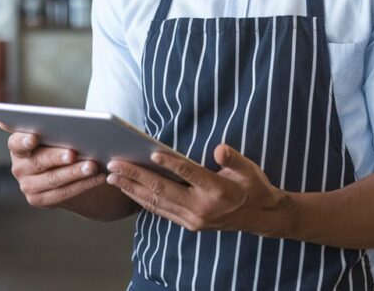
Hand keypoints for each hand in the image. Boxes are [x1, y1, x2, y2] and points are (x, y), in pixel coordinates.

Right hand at [0, 121, 106, 208]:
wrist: (65, 173)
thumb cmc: (59, 145)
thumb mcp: (54, 136)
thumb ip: (55, 130)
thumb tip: (74, 125)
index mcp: (17, 147)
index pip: (16, 142)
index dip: (24, 140)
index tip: (33, 138)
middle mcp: (19, 167)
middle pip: (38, 161)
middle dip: (57, 157)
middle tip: (73, 154)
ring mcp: (27, 185)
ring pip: (53, 179)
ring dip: (75, 173)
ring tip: (92, 166)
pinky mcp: (38, 200)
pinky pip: (63, 193)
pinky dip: (83, 185)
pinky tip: (97, 177)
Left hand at [105, 143, 289, 234]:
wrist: (260, 217)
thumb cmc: (253, 187)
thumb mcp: (249, 169)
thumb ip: (233, 160)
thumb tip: (220, 150)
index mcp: (217, 191)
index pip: (189, 174)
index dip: (171, 164)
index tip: (152, 153)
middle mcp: (202, 208)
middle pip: (163, 190)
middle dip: (136, 176)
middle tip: (114, 165)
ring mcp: (194, 219)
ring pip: (157, 203)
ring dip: (132, 189)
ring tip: (113, 177)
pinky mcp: (190, 224)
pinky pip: (161, 211)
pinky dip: (142, 200)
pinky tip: (129, 190)